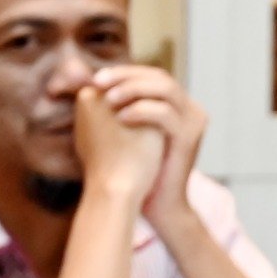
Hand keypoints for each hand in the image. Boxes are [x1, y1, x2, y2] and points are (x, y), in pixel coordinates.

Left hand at [90, 64, 206, 223]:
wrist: (159, 205)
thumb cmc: (138, 171)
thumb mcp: (126, 131)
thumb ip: (114, 106)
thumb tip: (84, 83)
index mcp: (177, 106)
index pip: (152, 75)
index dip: (124, 72)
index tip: (95, 79)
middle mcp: (190, 109)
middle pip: (159, 76)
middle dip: (126, 76)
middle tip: (99, 82)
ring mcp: (193, 122)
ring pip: (165, 88)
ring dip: (133, 89)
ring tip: (109, 99)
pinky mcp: (188, 137)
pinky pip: (164, 113)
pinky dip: (140, 110)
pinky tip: (121, 117)